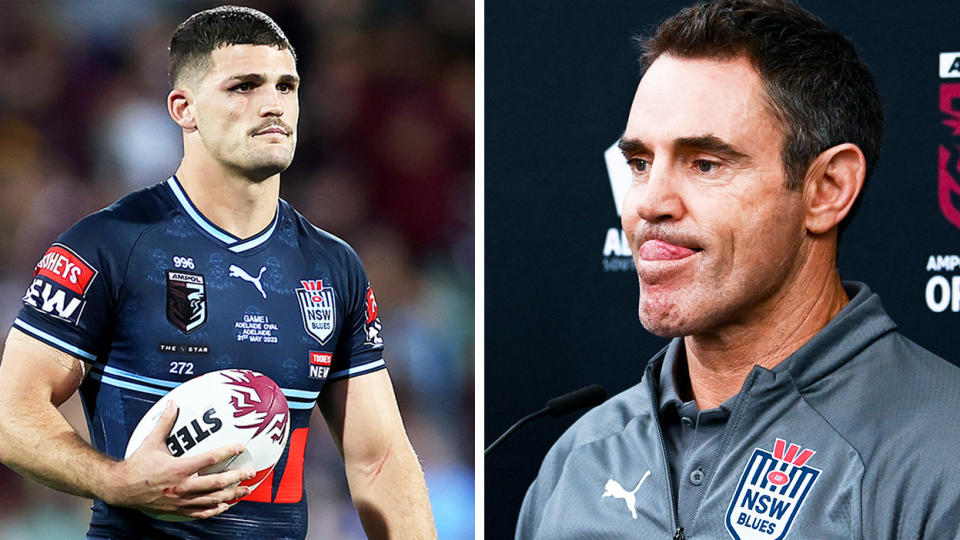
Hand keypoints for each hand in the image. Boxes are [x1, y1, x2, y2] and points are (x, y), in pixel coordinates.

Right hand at [105, 401, 255, 518]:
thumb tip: (173, 403)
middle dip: (237, 478)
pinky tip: (225, 506)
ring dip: (231, 495)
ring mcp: (181, 500)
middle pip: (216, 484)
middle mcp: (182, 486)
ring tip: (246, 490)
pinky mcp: (177, 510)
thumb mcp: (151, 441)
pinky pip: (200, 513)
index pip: (208, 459)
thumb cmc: (137, 465)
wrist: (121, 489)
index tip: (240, 447)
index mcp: (178, 468)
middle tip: (250, 472)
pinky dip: (214, 510)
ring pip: (212, 500)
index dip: (226, 452)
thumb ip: (165, 422)